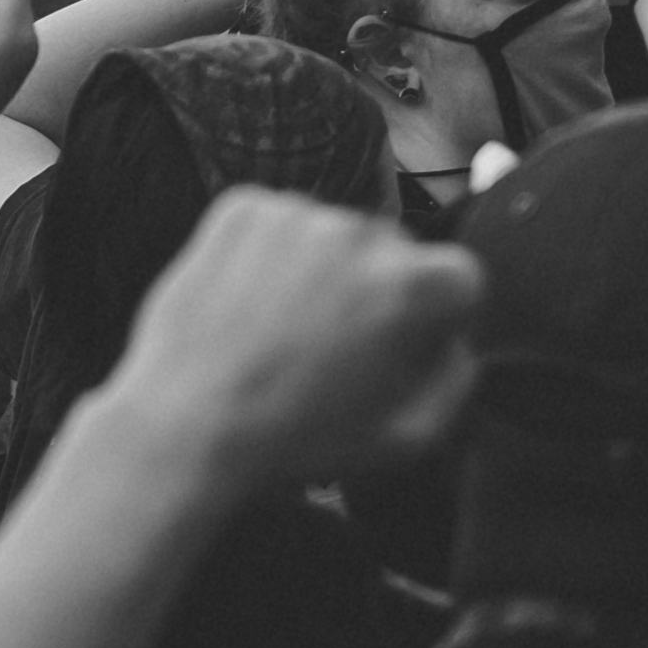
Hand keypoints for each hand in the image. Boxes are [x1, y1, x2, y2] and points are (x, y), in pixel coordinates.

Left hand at [86, 191, 482, 499]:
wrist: (186, 422)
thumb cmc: (296, 441)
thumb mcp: (405, 439)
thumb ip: (455, 381)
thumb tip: (459, 343)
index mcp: (407, 285)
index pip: (461, 277)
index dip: (442, 318)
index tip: (412, 346)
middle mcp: (357, 230)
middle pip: (394, 252)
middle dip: (380, 291)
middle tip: (338, 348)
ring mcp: (295, 212)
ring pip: (334, 236)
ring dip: (325, 271)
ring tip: (287, 332)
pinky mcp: (242, 206)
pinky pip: (280, 223)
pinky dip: (274, 255)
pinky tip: (254, 306)